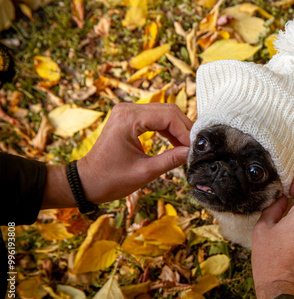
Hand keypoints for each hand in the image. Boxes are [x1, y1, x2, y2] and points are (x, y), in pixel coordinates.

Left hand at [77, 103, 191, 203]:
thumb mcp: (145, 172)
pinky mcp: (129, 118)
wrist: (87, 182)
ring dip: (177, 129)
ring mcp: (127, 112)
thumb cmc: (110, 179)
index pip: (168, 116)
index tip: (194, 148)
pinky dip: (167, 130)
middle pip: (168, 110)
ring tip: (187, 147)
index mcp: (128, 119)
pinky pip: (155, 118)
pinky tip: (176, 143)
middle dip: (184, 128)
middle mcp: (127, 109)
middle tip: (194, 147)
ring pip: (163, 113)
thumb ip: (171, 160)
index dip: (185, 132)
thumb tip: (192, 153)